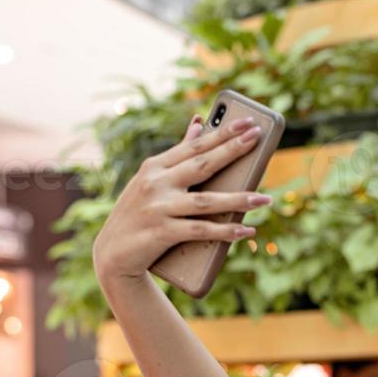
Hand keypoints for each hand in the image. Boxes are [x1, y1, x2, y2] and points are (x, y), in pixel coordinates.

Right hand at [92, 113, 272, 283]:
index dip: (223, 133)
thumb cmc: (138, 212)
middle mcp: (155, 183)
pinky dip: (225, 231)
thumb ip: (177, 154)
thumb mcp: (151, 180)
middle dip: (232, 150)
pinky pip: (200, 231)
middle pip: (202, 164)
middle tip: (258, 138)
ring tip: (265, 200)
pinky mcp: (161, 233)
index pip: (195, 146)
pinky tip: (246, 230)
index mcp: (155, 167)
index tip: (248, 122)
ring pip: (206, 201)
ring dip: (239, 200)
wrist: (112, 254)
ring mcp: (158, 208)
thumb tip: (197, 122)